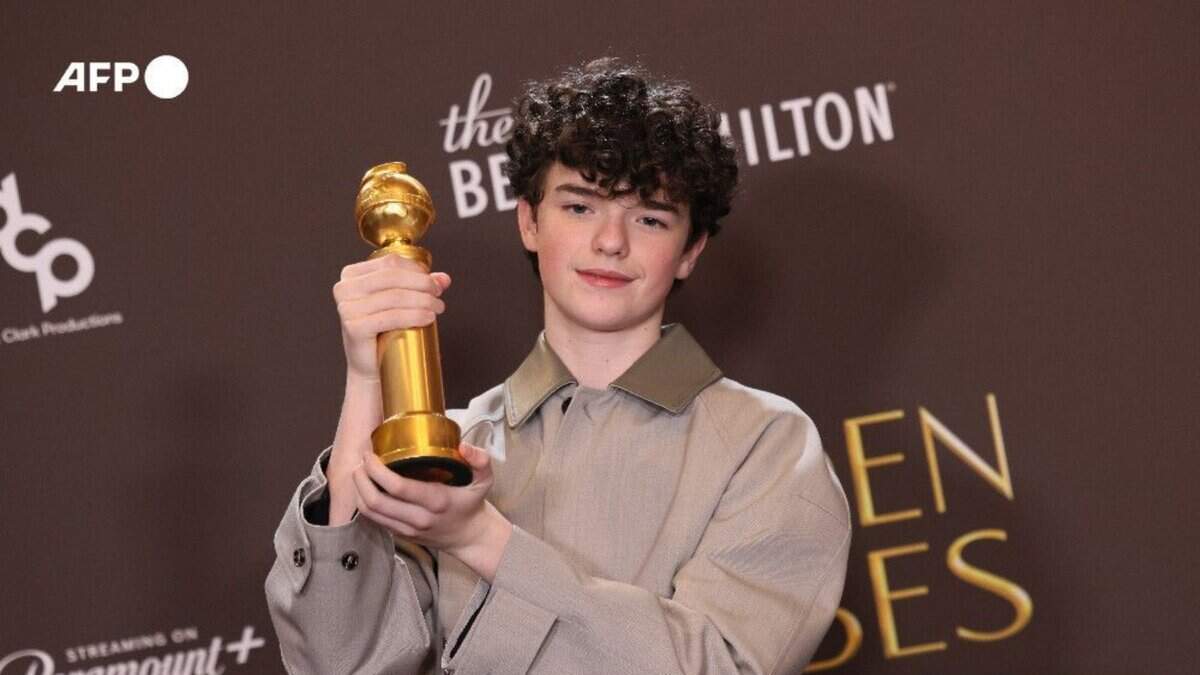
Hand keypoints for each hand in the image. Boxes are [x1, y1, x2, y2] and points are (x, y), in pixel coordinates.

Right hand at [332, 253, 450, 380]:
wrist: (371, 367)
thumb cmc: (383, 333)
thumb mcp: (400, 303)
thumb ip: (420, 287)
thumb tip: (443, 278)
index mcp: (351, 275)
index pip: (390, 262)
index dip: (417, 270)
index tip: (434, 283)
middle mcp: (344, 289)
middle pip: (392, 277)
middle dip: (422, 284)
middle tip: (438, 296)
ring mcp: (347, 308)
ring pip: (395, 297)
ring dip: (423, 300)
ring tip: (437, 308)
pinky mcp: (354, 327)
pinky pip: (391, 317)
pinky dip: (414, 315)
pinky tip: (428, 317)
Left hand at [352, 442, 512, 580]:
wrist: (471, 537)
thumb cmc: (473, 504)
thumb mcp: (485, 480)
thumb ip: (480, 460)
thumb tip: (464, 446)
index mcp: (436, 501)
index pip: (397, 486)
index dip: (377, 469)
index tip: (371, 454)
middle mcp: (418, 518)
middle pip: (376, 501)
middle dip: (361, 478)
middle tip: (361, 460)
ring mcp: (408, 529)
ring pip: (371, 513)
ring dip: (358, 491)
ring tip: (360, 472)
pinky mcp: (401, 535)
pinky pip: (375, 520)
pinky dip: (364, 503)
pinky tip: (366, 488)